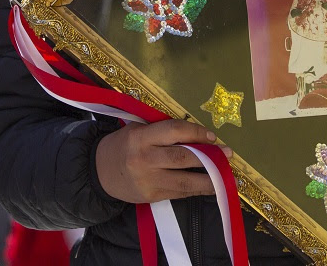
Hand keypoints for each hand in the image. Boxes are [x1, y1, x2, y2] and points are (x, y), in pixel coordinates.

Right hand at [95, 119, 218, 203]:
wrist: (99, 173)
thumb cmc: (123, 145)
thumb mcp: (137, 130)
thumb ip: (161, 131)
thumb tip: (196, 134)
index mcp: (141, 137)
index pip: (174, 131)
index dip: (196, 132)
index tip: (212, 135)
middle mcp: (145, 159)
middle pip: (183, 157)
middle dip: (209, 156)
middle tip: (227, 154)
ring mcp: (149, 180)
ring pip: (186, 180)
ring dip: (209, 178)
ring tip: (224, 174)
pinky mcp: (152, 196)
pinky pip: (180, 192)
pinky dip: (196, 188)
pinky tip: (208, 184)